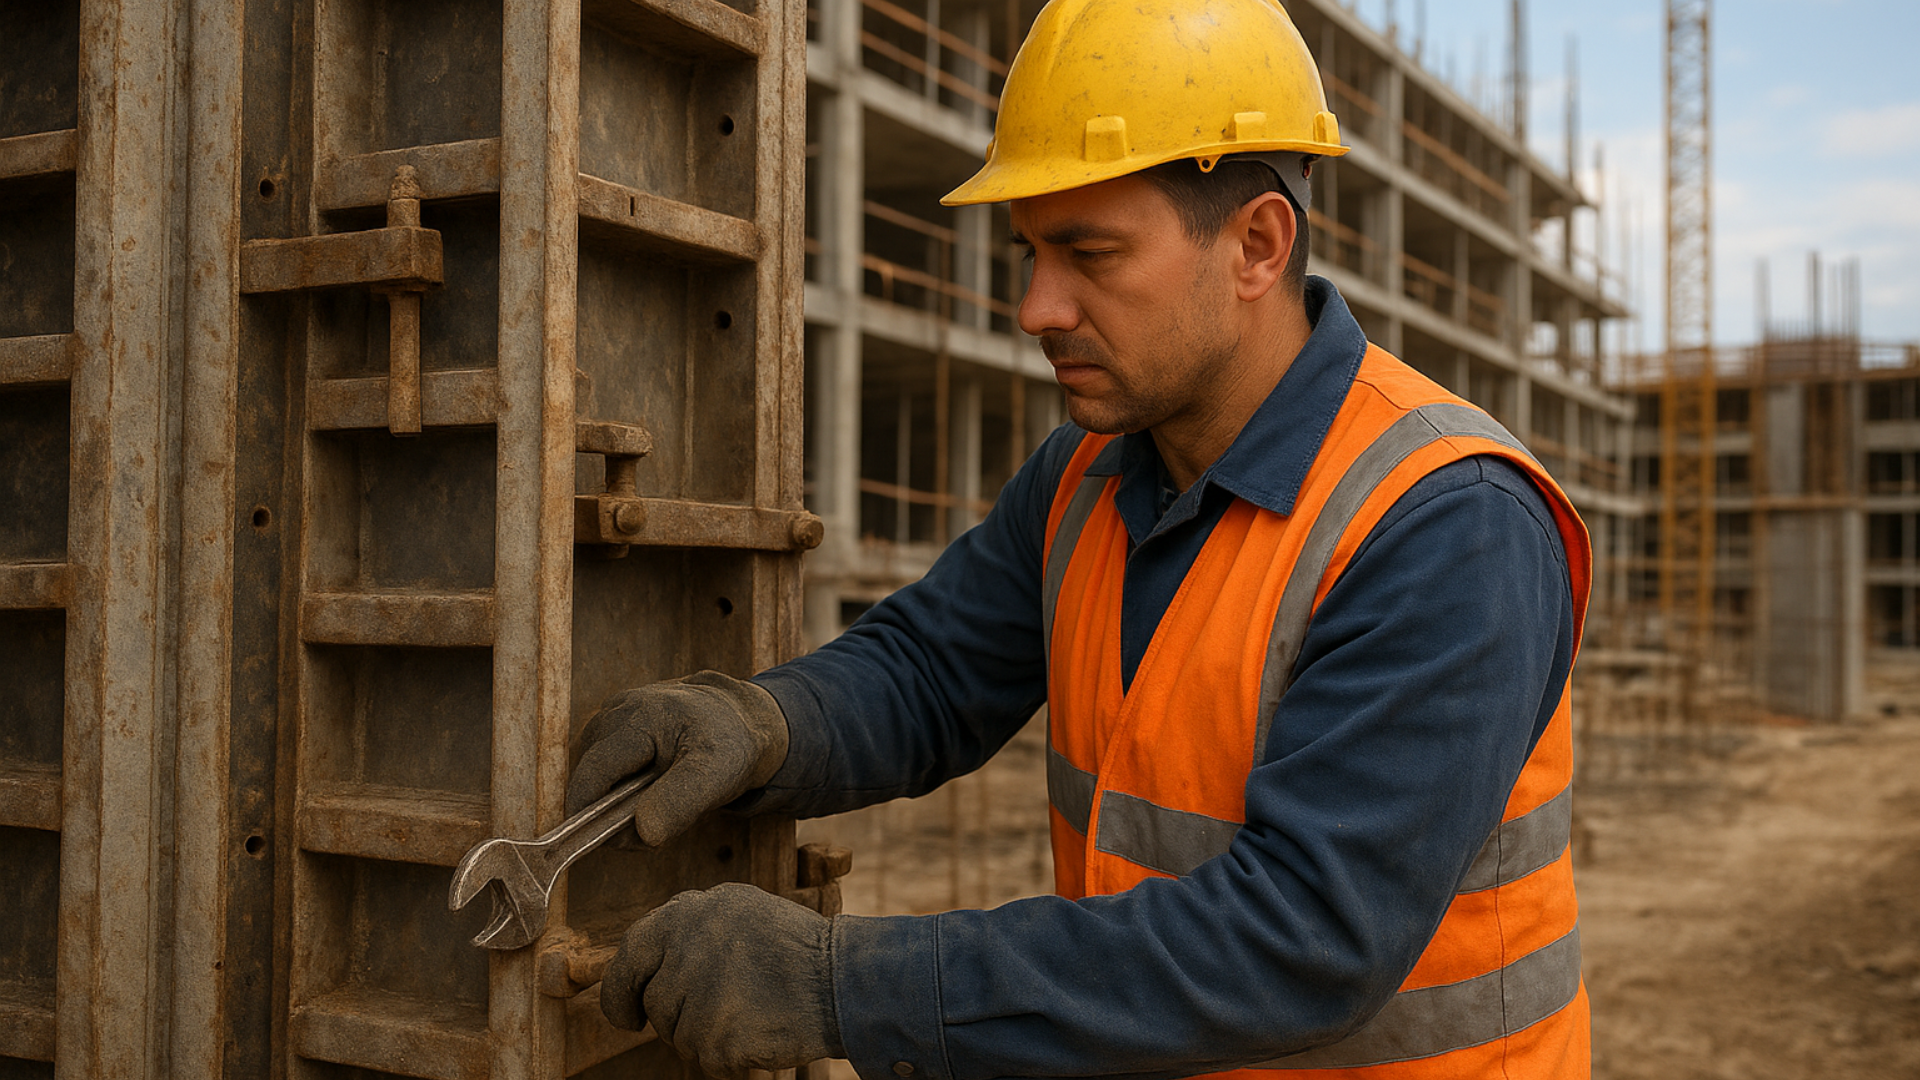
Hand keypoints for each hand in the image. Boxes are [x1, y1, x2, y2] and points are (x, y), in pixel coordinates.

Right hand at [566, 671, 788, 846]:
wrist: (736, 719)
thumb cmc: (727, 744)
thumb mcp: (716, 775)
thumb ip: (680, 802)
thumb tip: (643, 832)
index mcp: (641, 715)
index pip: (595, 770)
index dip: (588, 809)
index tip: (601, 841)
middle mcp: (617, 710)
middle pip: (590, 776)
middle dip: (611, 810)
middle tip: (652, 827)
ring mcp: (610, 716)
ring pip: (593, 775)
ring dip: (616, 801)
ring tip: (658, 805)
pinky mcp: (610, 728)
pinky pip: (602, 769)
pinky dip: (620, 789)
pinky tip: (649, 791)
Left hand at [601, 883, 843, 1077]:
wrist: (844, 980)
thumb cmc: (798, 950)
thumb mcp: (741, 914)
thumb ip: (693, 931)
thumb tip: (651, 965)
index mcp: (691, 912)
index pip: (633, 951)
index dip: (621, 987)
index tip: (625, 1012)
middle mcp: (687, 946)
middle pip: (655, 1000)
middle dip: (672, 1017)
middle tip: (702, 1021)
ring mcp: (699, 992)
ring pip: (677, 1034)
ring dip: (705, 1036)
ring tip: (750, 1013)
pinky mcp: (714, 1035)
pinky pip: (705, 1060)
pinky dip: (729, 1057)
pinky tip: (759, 1032)